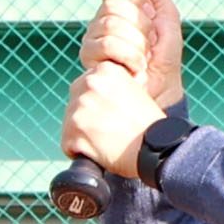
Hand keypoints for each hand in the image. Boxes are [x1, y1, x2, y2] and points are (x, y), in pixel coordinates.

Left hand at [62, 58, 165, 185]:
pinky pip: (67, 145)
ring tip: (105, 142)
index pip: (86, 85)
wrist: (156, 147)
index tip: (109, 114)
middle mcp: (89, 83)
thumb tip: (102, 87)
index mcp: (105, 70)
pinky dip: (79, 152)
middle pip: (75, 103)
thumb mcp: (137, 91)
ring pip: (70, 124)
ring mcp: (79, 107)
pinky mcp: (73, 131)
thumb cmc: (150, 125)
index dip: (96, 103)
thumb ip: (115, 86)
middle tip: (106, 130)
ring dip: (82, 135)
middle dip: (86, 117)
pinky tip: (98, 153)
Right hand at [79, 0, 184, 108]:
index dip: (138, 1)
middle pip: (113, 4)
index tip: (151, 17)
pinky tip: (134, 69)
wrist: (163, 89)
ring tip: (143, 59)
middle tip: (149, 43)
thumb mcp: (166, 15)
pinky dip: (130, 58)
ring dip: (137, 44)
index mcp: (116, 7)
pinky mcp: (89, 60)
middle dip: (140, 25)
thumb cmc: (165, 56)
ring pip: (110, 24)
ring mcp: (92, 40)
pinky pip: (107, 45)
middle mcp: (100, 20)